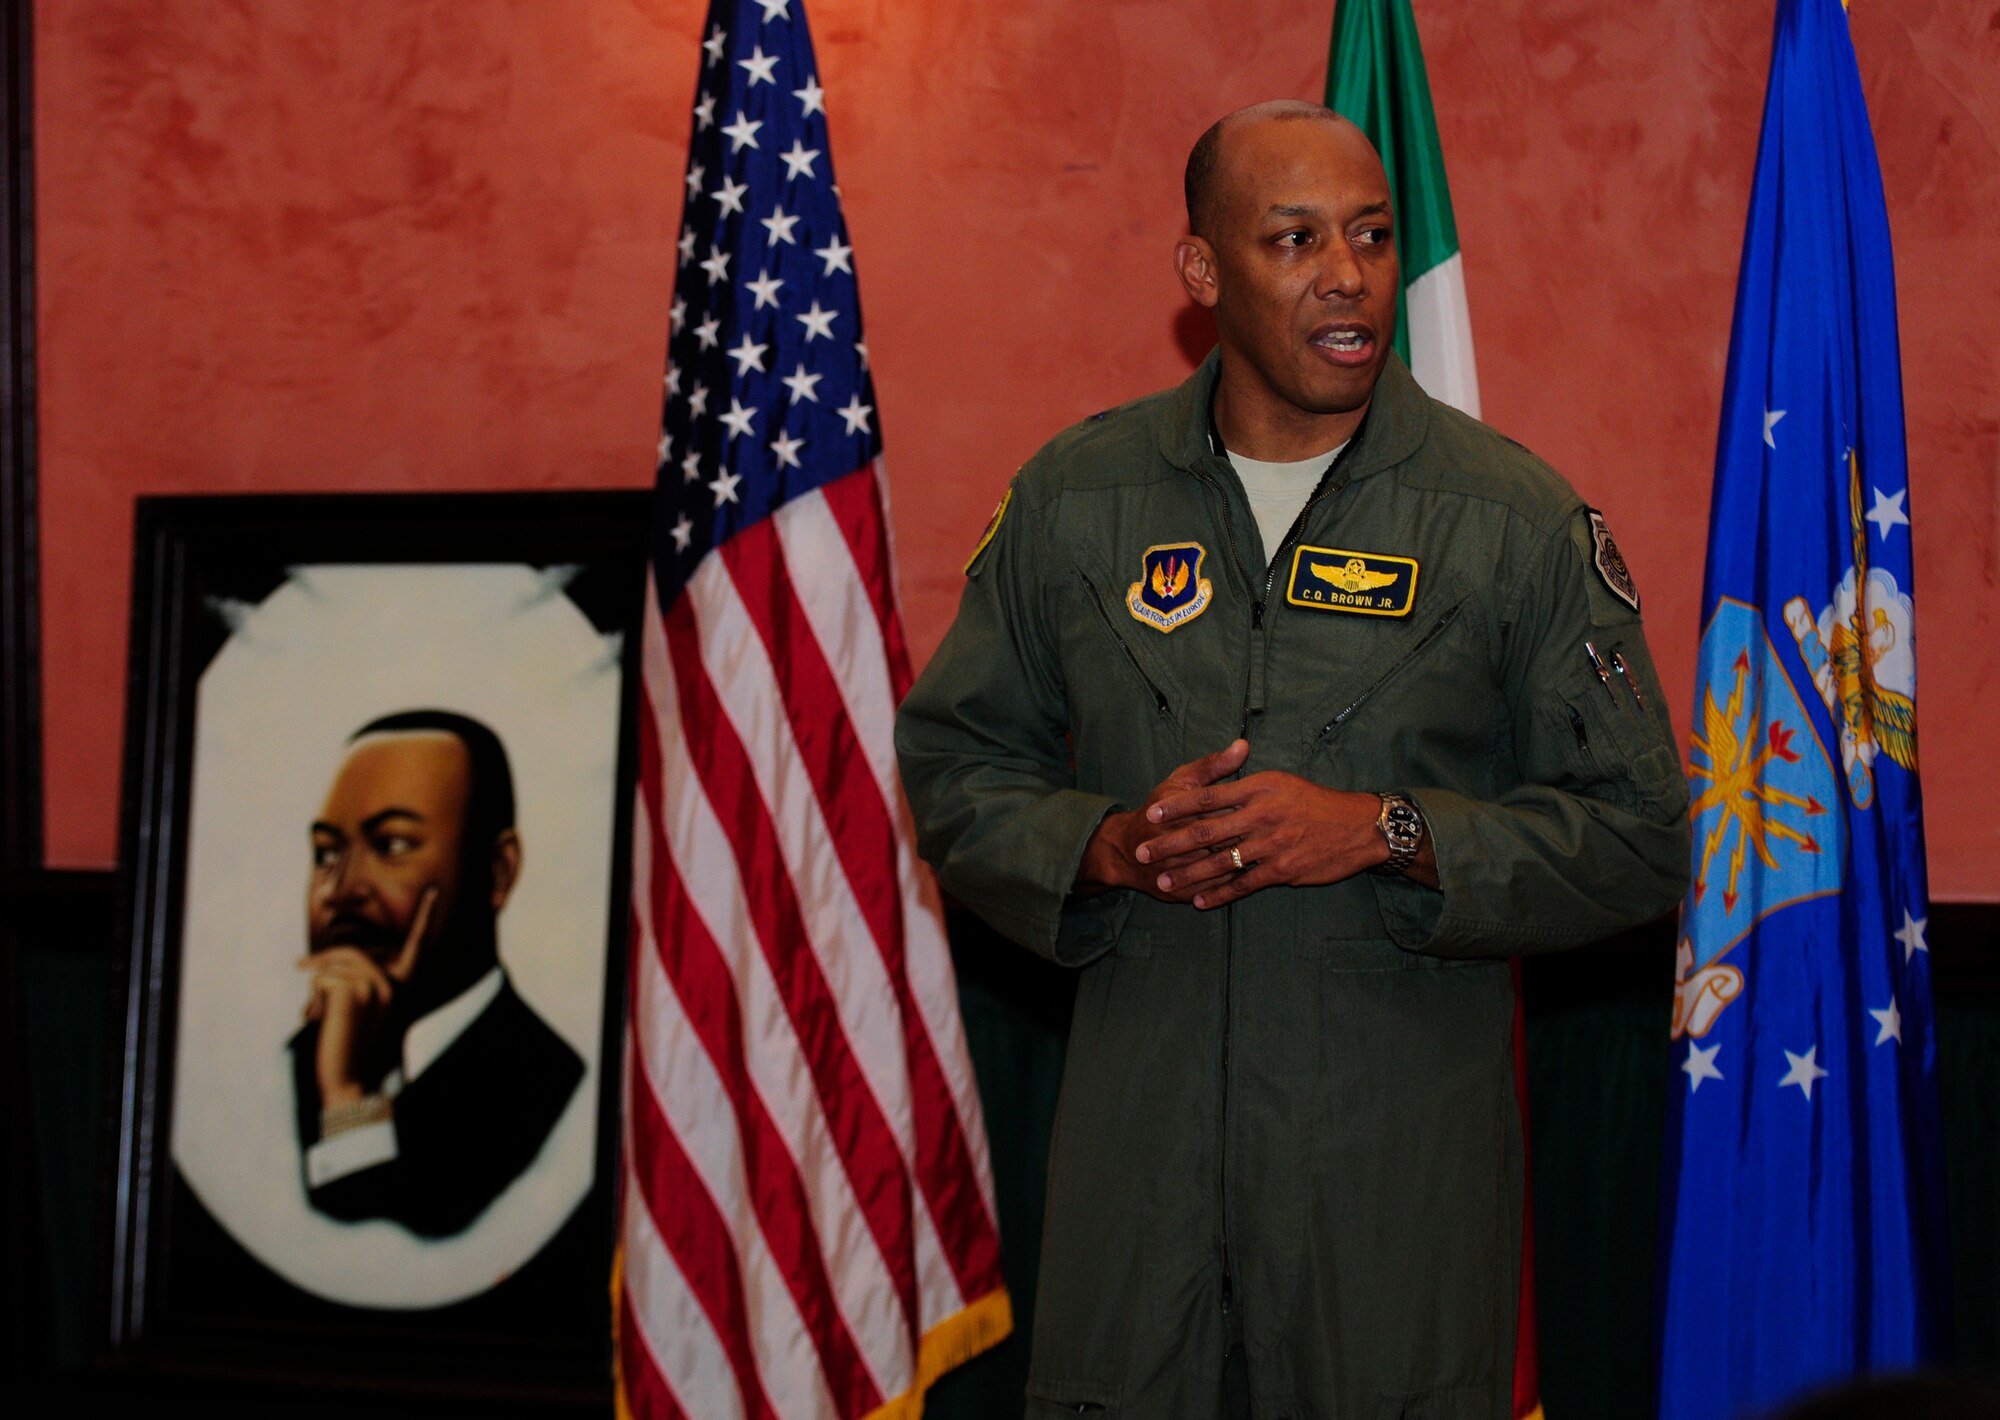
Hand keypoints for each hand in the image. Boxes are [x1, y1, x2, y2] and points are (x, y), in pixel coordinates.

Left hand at [299, 886, 435, 1105]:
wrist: (354, 1083)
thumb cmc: (357, 1051)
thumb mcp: (368, 1013)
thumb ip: (363, 987)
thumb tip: (327, 970)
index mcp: (404, 986)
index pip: (417, 944)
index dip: (426, 916)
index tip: (434, 890)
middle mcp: (396, 982)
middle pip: (351, 952)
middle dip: (319, 959)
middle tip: (297, 964)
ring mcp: (378, 985)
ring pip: (332, 966)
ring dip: (316, 986)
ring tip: (319, 1016)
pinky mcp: (356, 990)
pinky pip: (321, 979)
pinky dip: (314, 1000)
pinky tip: (323, 1022)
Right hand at [1074, 740, 1250, 901]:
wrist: (1126, 851)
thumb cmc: (1159, 810)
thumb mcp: (1181, 781)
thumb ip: (1213, 765)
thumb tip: (1242, 745)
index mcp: (1177, 810)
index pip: (1218, 808)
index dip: (1245, 808)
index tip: (1266, 806)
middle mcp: (1175, 841)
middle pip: (1222, 839)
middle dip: (1248, 835)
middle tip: (1272, 831)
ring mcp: (1178, 870)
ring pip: (1220, 866)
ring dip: (1244, 861)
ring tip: (1267, 852)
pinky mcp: (1180, 891)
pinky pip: (1214, 888)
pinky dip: (1234, 881)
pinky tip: (1252, 872)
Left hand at [1139, 770, 1436, 908]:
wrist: (1359, 828)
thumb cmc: (1317, 802)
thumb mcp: (1282, 781)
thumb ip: (1247, 780)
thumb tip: (1222, 769)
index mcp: (1259, 788)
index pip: (1208, 796)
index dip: (1176, 807)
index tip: (1151, 814)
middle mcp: (1262, 814)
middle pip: (1206, 830)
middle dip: (1170, 844)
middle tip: (1142, 854)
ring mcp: (1272, 844)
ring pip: (1220, 861)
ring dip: (1188, 874)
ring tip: (1163, 883)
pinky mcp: (1283, 870)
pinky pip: (1243, 884)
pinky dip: (1219, 894)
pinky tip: (1199, 901)